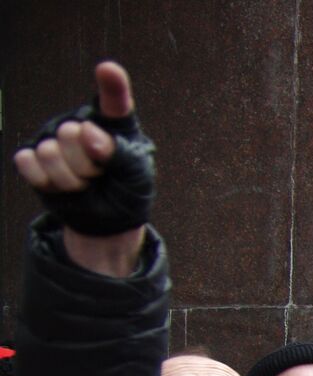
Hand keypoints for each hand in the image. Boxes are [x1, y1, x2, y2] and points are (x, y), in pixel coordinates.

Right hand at [13, 62, 147, 275]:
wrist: (107, 221)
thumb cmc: (126, 191)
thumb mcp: (137, 176)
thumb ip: (121, 153)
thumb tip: (88, 132)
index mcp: (113, 125)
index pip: (114, 101)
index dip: (111, 85)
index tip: (108, 70)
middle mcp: (80, 125)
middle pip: (72, 133)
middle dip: (88, 165)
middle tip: (101, 175)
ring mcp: (54, 139)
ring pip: (50, 152)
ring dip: (71, 178)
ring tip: (85, 183)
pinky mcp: (35, 158)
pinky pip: (29, 162)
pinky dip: (48, 182)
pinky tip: (62, 185)